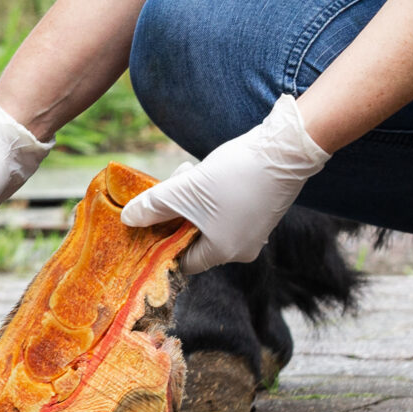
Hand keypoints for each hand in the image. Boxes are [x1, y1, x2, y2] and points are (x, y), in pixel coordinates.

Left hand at [119, 93, 330, 273]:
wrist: (284, 150)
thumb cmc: (232, 175)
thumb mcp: (183, 190)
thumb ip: (153, 207)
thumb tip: (128, 220)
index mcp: (223, 252)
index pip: (183, 260)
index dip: (162, 241)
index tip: (148, 220)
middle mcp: (242, 249)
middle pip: (195, 239)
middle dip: (176, 213)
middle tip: (168, 187)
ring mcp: (255, 231)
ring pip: (210, 222)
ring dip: (192, 200)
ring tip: (187, 172)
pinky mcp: (262, 212)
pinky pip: (227, 212)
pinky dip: (211, 197)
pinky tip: (207, 173)